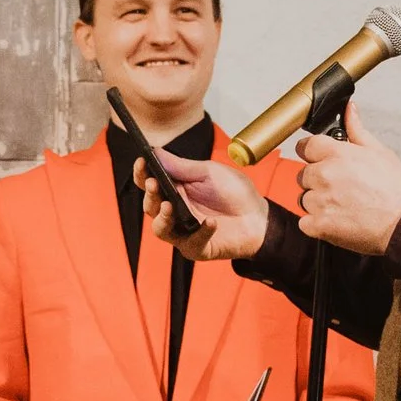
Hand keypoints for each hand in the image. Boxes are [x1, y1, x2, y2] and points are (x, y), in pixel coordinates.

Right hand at [134, 152, 266, 261]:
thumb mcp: (209, 173)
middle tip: (154, 184)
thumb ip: (182, 166)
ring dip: (162, 218)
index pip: (149, 182)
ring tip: (169, 206)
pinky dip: (201, 232)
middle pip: (150, 206)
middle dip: (150, 195)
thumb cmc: (233, 193)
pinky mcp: (197, 248)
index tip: (142, 162)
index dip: (142, 173)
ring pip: (160, 229)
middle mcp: (174, 211)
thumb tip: (155, 152)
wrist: (258, 217)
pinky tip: (211, 222)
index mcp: (174, 190)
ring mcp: (183, 232)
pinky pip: (192, 243)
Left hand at [294, 98, 400, 252]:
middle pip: (303, 174)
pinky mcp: (319, 225)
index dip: (311, 154)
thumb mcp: (380, 152)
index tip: (318, 160)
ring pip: (304, 199)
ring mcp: (320, 201)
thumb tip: (349, 110)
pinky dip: (315, 224)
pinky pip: (304, 223)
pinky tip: (335, 221)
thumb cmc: (395, 190)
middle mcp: (325, 175)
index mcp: (337, 154)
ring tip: (341, 206)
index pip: (305, 146)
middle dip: (317, 180)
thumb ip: (357, 130)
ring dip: (317, 203)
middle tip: (339, 188)